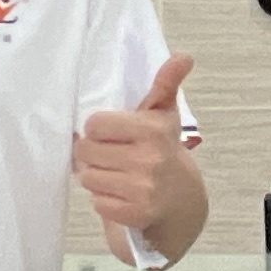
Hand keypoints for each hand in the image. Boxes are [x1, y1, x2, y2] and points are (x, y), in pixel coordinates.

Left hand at [76, 55, 198, 239]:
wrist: (181, 200)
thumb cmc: (164, 149)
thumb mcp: (164, 115)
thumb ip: (166, 83)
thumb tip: (184, 56)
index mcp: (153, 130)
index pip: (94, 125)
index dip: (97, 129)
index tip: (109, 132)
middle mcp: (150, 160)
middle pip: (86, 152)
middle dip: (93, 153)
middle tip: (110, 154)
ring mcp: (143, 190)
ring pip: (88, 178)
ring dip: (96, 176)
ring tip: (114, 173)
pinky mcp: (135, 214)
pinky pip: (97, 203)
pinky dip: (104, 200)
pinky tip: (120, 193)